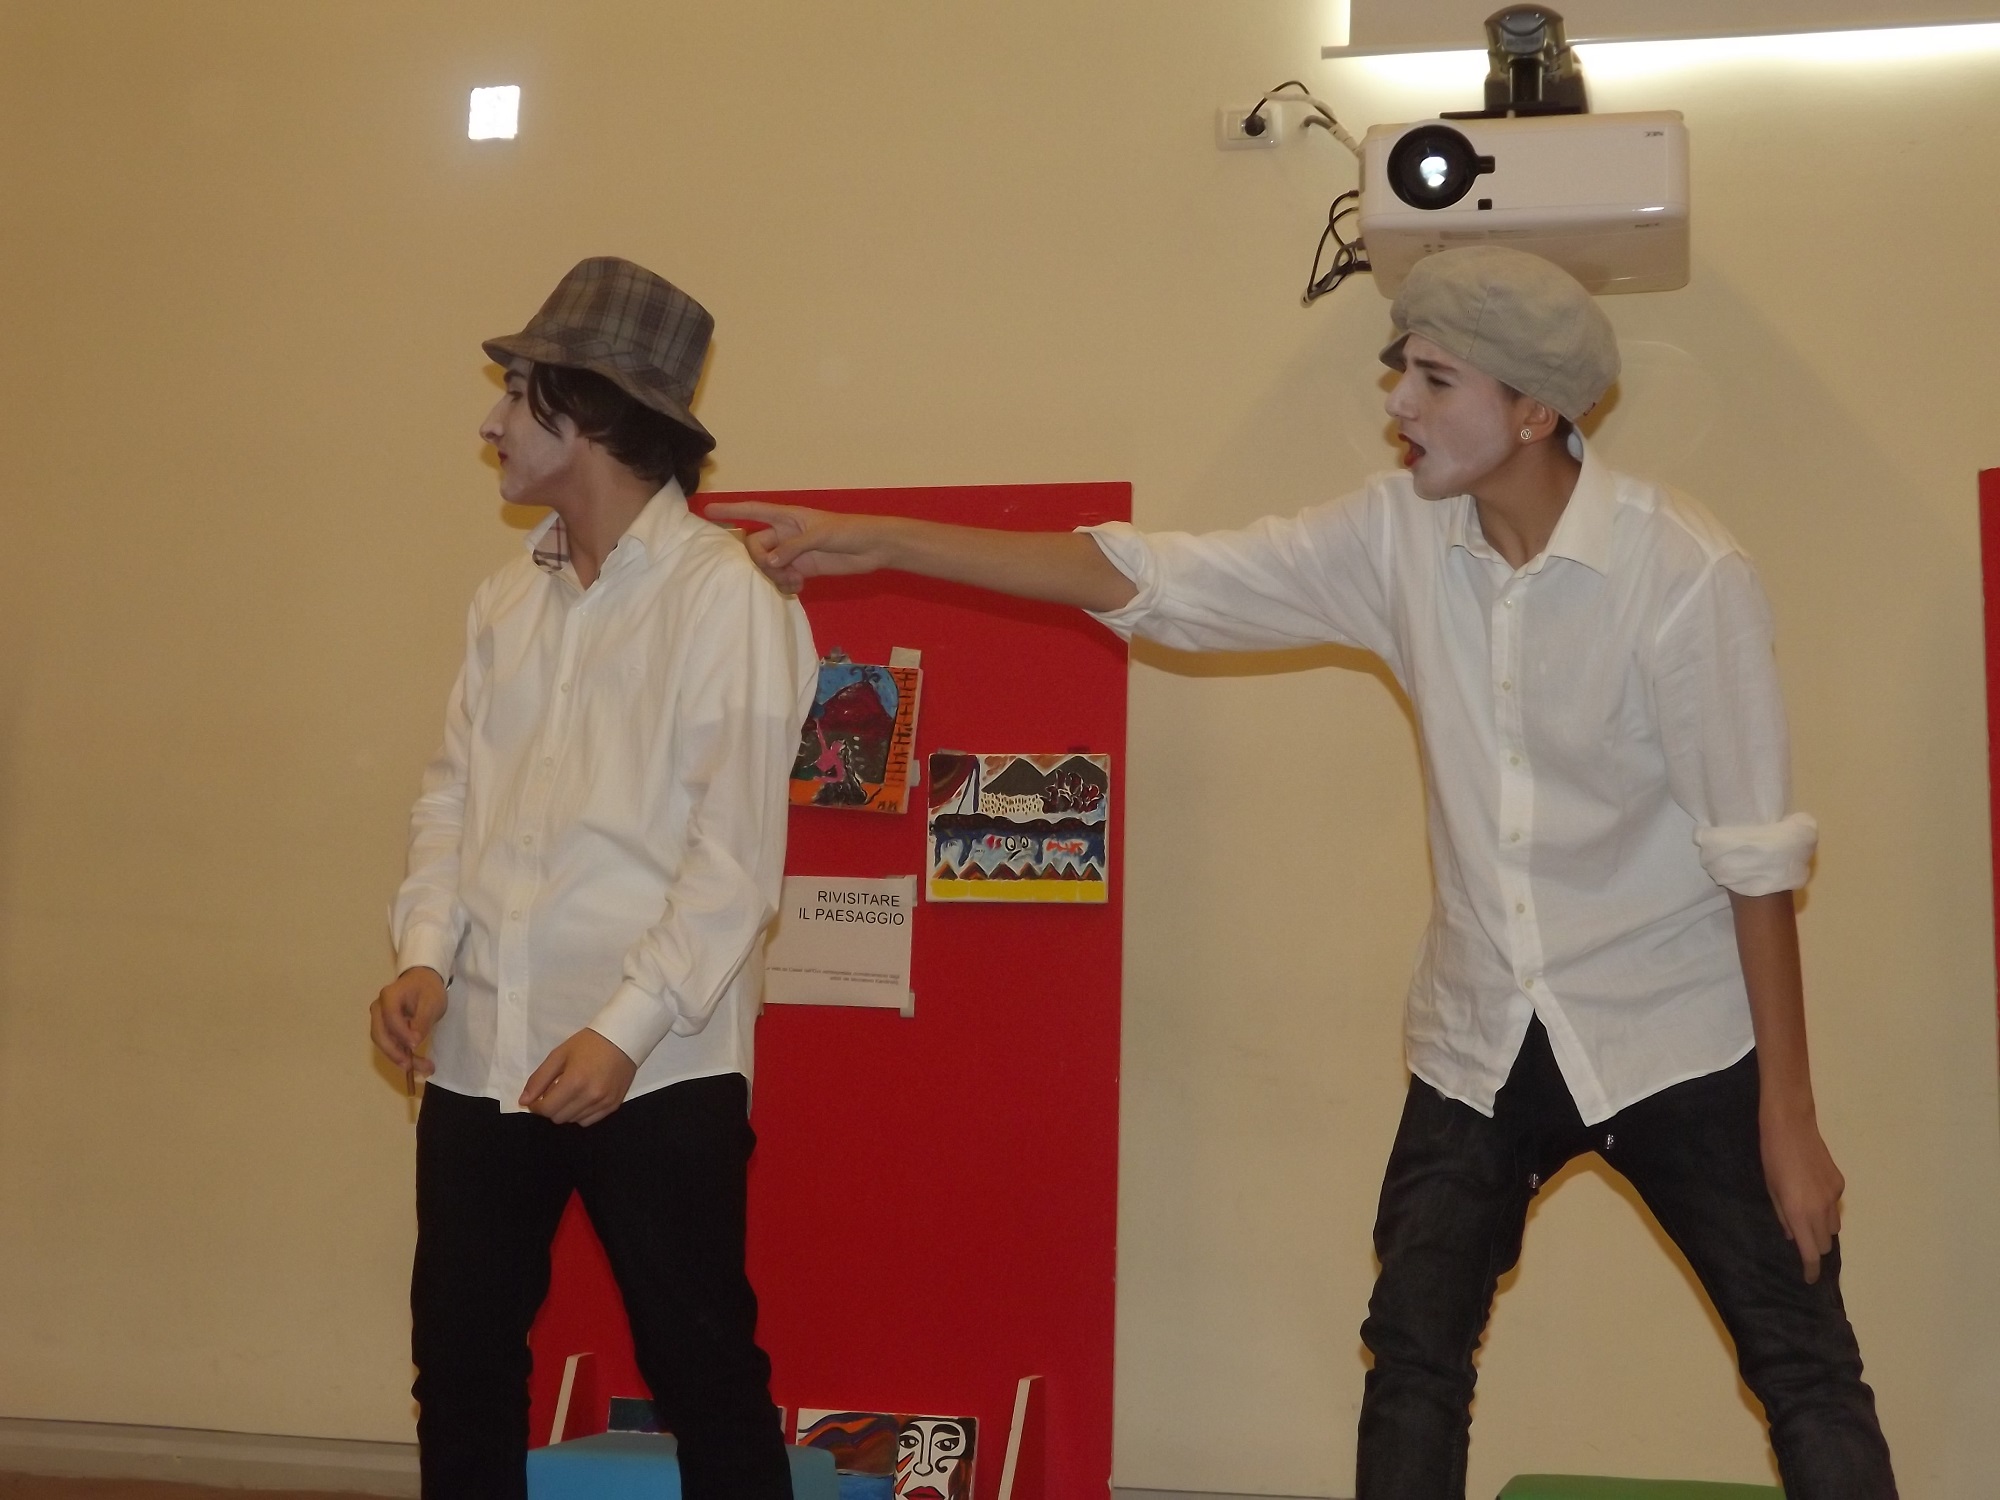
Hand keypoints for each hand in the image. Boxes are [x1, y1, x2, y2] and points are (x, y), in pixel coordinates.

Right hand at [370, 966, 446, 1075]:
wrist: (423, 980)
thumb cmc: (428, 989)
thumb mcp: (432, 1002)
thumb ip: (423, 1020)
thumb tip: (413, 1043)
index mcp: (389, 996)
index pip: (390, 1018)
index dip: (401, 1034)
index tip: (416, 1045)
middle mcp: (379, 1008)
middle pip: (380, 1034)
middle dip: (395, 1053)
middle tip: (412, 1067)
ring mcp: (380, 1019)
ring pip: (384, 1043)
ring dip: (400, 1058)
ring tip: (423, 1068)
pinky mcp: (385, 1029)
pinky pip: (390, 1044)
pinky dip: (402, 1055)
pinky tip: (417, 1064)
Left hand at [520, 1028, 637, 1126]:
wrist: (624, 1039)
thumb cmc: (589, 1043)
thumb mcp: (559, 1054)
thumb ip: (539, 1079)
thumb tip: (524, 1101)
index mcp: (575, 1082)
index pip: (547, 1109)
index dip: (536, 1106)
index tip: (536, 1097)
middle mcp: (590, 1096)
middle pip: (559, 1118)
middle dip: (551, 1107)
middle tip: (554, 1091)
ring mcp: (604, 1103)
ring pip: (573, 1120)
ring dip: (566, 1110)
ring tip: (571, 1092)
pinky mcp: (613, 1106)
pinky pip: (588, 1121)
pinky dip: (580, 1113)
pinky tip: (583, 1098)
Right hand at [702, 501, 888, 592]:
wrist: (873, 548)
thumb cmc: (849, 531)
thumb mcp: (820, 534)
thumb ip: (793, 547)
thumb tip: (770, 562)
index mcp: (787, 516)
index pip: (753, 511)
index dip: (730, 511)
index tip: (707, 512)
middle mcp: (785, 534)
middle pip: (756, 546)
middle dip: (759, 560)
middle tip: (774, 568)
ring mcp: (793, 553)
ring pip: (767, 565)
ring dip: (773, 576)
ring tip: (791, 581)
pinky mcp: (803, 569)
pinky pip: (782, 579)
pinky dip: (785, 585)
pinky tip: (798, 587)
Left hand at [1760, 1104, 1843, 1282]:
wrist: (1790, 1126)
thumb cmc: (1771, 1158)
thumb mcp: (1770, 1190)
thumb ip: (1782, 1216)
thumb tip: (1791, 1235)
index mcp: (1799, 1213)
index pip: (1810, 1252)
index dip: (1811, 1269)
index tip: (1810, 1279)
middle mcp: (1821, 1209)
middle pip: (1825, 1244)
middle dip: (1815, 1248)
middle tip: (1802, 1242)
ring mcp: (1834, 1196)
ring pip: (1834, 1227)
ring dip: (1822, 1230)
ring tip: (1807, 1218)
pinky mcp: (1840, 1183)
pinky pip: (1835, 1206)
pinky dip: (1826, 1208)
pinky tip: (1813, 1193)